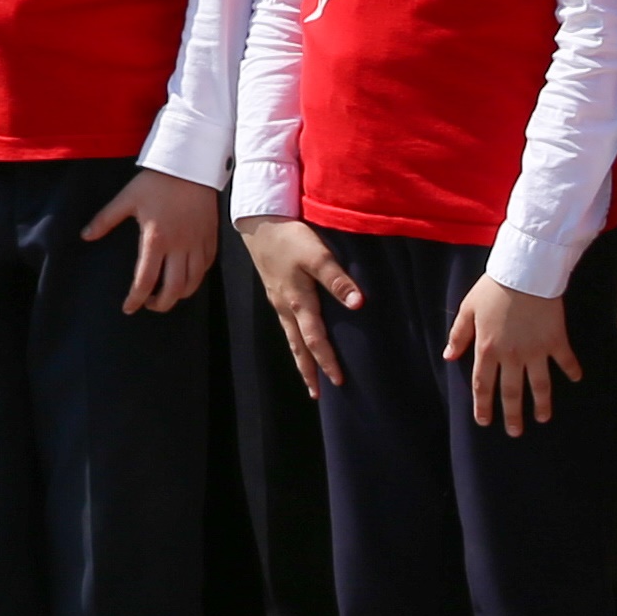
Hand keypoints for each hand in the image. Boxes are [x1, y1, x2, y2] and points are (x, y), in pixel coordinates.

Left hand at [84, 170, 220, 314]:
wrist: (190, 164)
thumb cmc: (156, 181)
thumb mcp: (127, 198)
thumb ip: (105, 219)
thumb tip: (85, 236)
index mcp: (155, 239)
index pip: (145, 280)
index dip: (135, 299)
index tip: (128, 308)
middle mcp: (179, 246)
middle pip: (173, 290)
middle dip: (160, 305)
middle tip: (149, 304)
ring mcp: (197, 244)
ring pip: (192, 283)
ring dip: (179, 295)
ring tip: (166, 294)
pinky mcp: (210, 238)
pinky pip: (206, 268)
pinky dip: (196, 279)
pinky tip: (186, 277)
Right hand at [240, 215, 356, 395]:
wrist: (258, 221)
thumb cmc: (289, 237)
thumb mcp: (317, 254)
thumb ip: (337, 279)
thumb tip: (358, 305)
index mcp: (298, 302)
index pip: (316, 341)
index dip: (328, 362)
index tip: (338, 382)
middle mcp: (286, 307)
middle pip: (298, 347)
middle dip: (308, 371)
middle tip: (317, 394)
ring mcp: (277, 299)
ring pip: (290, 337)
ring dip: (300, 358)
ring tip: (307, 375)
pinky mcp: (274, 290)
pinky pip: (286, 324)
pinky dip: (294, 339)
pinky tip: (297, 338)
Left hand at [455, 276, 579, 434]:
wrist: (524, 271)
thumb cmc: (493, 287)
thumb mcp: (468, 308)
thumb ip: (458, 335)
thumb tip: (448, 356)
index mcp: (487, 349)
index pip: (483, 385)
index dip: (483, 405)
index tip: (484, 421)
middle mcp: (511, 356)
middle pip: (511, 392)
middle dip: (512, 415)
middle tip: (515, 433)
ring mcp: (535, 351)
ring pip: (539, 386)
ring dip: (541, 404)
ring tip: (543, 418)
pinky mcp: (555, 341)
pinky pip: (565, 360)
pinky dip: (572, 370)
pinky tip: (576, 379)